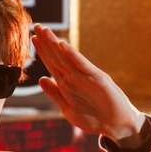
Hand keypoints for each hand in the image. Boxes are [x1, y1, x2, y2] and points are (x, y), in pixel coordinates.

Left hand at [31, 24, 143, 141]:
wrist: (118, 125)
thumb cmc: (94, 117)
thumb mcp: (69, 108)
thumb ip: (55, 94)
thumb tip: (41, 79)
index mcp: (67, 83)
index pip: (52, 63)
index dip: (42, 51)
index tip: (33, 38)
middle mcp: (76, 76)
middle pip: (57, 57)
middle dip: (46, 42)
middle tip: (36, 26)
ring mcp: (86, 76)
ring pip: (67, 58)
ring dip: (55, 44)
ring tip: (45, 31)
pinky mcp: (98, 79)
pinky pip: (82, 66)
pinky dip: (73, 55)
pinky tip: (63, 45)